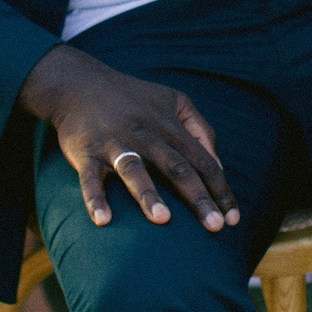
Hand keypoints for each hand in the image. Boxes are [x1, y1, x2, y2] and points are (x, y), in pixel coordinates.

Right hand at [17, 45, 238, 232]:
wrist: (79, 84)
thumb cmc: (133, 98)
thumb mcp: (173, 101)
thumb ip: (200, 129)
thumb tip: (219, 166)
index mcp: (168, 125)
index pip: (202, 160)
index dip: (219, 189)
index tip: (233, 219)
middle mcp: (144, 134)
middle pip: (176, 167)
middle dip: (197, 197)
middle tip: (214, 228)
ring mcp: (114, 143)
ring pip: (134, 169)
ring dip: (148, 194)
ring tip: (163, 220)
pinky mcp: (86, 152)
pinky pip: (90, 178)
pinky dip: (95, 198)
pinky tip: (103, 221)